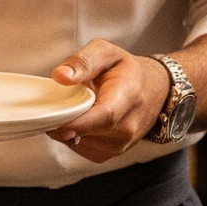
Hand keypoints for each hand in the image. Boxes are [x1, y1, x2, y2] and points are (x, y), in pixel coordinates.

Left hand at [47, 41, 171, 161]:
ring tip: (72, 109)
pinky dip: (73, 136)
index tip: (56, 125)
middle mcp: (128, 125)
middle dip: (62, 122)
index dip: (79, 123)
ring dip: (67, 129)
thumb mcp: (106, 53)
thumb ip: (82, 61)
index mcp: (128, 95)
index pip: (105, 115)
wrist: (154, 91)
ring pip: (79, 142)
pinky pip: (82, 148)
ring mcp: (122, 143)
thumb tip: (60, 76)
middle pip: (87, 132)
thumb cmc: (126, 70)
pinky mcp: (112, 152)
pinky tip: (79, 121)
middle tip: (53, 106)